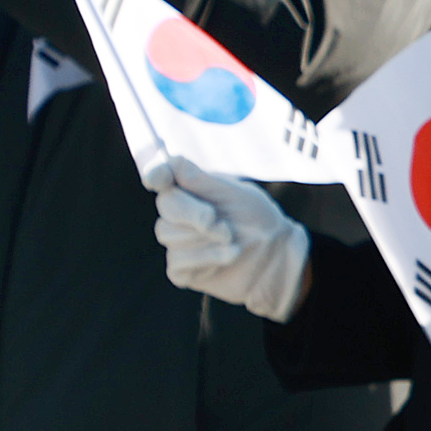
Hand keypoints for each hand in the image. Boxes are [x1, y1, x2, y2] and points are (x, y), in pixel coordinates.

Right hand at [148, 161, 310, 321]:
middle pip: (166, 204)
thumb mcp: (237, 194)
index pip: (161, 174)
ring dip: (206, 239)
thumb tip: (172, 161)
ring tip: (232, 241)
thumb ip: (203, 181)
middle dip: (194, 213)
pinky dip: (207, 259)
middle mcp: (179, 213)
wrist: (276, 257)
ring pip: (169, 234)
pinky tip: (229, 257)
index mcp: (191, 188)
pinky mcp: (182, 269)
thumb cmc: (258, 220)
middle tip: (221, 223)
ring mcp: (177, 241)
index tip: (155, 179)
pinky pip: (177, 262)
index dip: (155, 173)